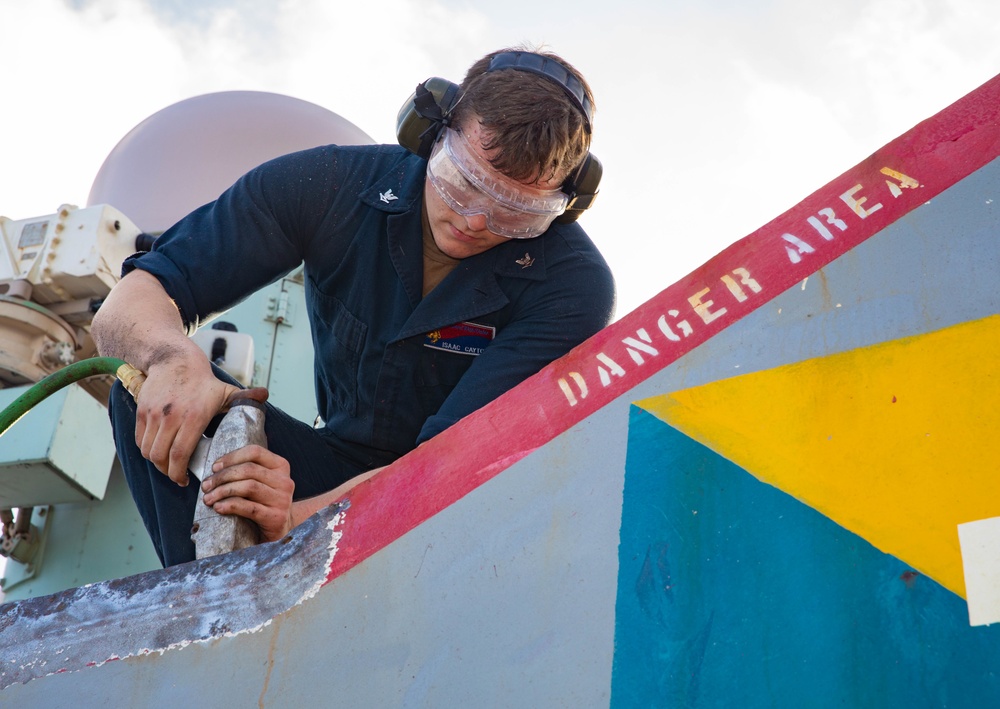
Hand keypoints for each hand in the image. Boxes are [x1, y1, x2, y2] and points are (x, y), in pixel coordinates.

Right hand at [134, 345, 239, 484]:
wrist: (174, 360)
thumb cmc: (203, 381)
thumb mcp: (226, 390)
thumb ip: (245, 398)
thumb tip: (265, 396)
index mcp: (194, 417)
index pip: (180, 455)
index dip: (179, 473)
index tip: (185, 480)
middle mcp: (171, 417)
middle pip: (161, 457)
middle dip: (168, 472)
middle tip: (177, 476)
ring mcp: (154, 414)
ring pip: (148, 450)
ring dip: (156, 463)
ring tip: (167, 465)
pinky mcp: (142, 411)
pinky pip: (140, 439)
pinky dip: (146, 450)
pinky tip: (158, 451)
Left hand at [200, 445, 295, 542]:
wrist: (280, 530)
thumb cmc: (263, 503)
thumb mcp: (261, 482)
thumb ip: (246, 471)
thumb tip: (215, 468)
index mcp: (281, 466)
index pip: (255, 452)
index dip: (231, 457)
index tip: (215, 467)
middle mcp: (284, 481)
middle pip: (249, 469)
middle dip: (222, 476)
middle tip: (206, 486)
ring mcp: (282, 499)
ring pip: (248, 487)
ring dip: (223, 491)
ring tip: (209, 498)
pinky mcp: (276, 517)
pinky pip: (249, 508)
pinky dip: (230, 505)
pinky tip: (218, 507)